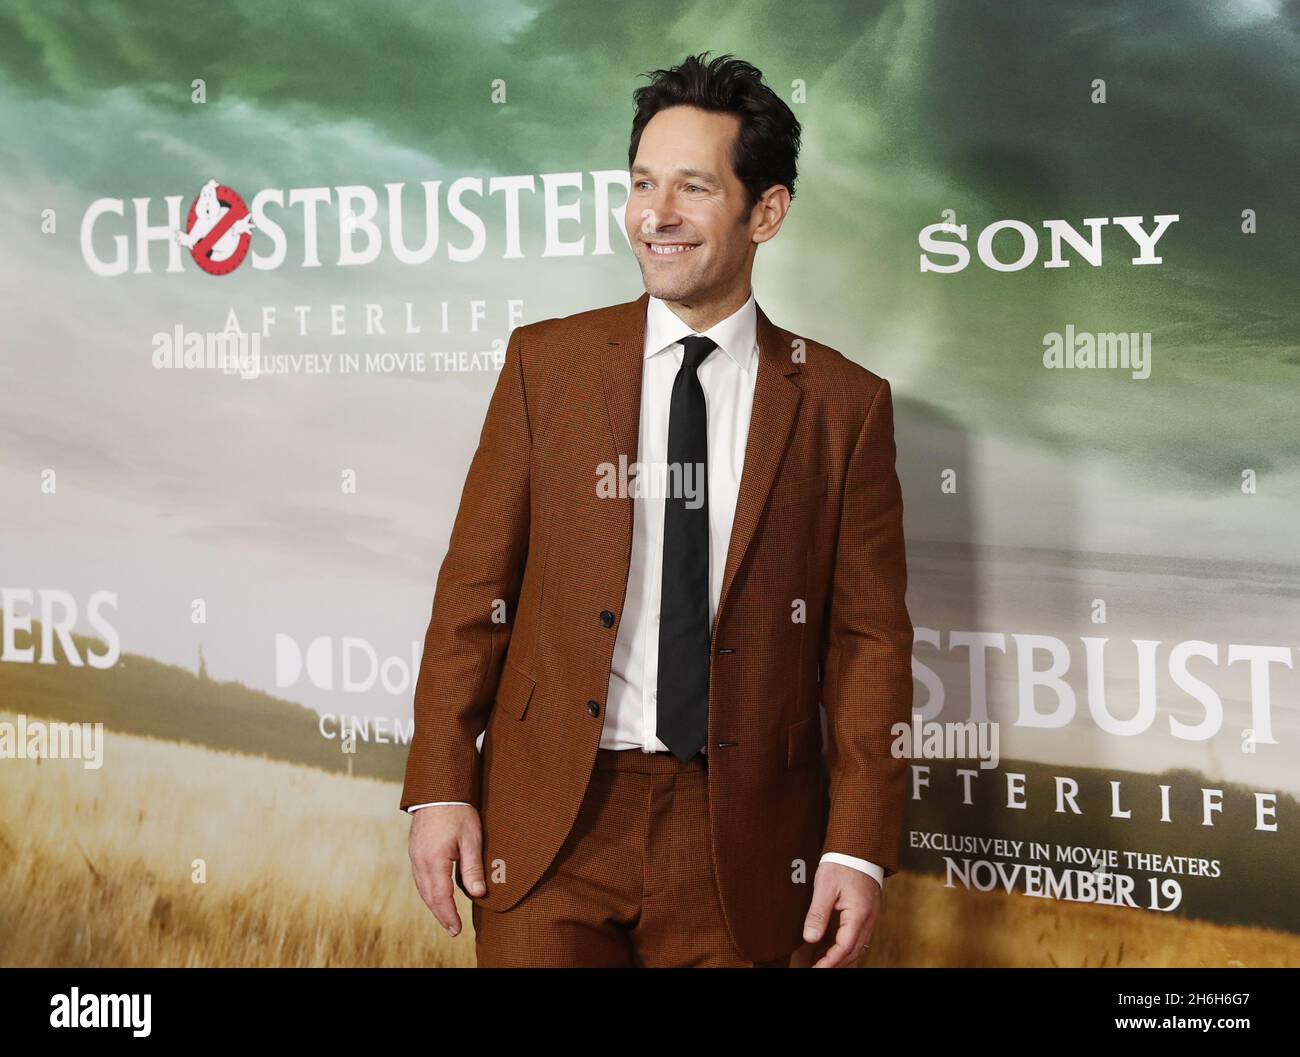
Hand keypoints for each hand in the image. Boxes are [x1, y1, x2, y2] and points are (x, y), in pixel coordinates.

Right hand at [408, 805, 484, 937]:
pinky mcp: (415, 850)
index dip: (449, 915)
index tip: (457, 929)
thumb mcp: (471, 839)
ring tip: (446, 917)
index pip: (441, 896)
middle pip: (429, 896)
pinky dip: (428, 891)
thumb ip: (473, 867)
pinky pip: (420, 877)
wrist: (438, 789)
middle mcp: (420, 861)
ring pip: (422, 888)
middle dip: (441, 914)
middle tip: (452, 929)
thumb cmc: (457, 811)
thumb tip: (477, 893)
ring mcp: (415, 855)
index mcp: (434, 860)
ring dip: (433, 904)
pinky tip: (436, 894)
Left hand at [801, 861, 879, 967]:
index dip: (830, 962)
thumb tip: (810, 938)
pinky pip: (861, 938)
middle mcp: (869, 919)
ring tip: (826, 963)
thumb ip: (817, 914)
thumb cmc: (842, 864)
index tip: (816, 969)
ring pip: (860, 947)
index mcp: (859, 914)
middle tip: (819, 968)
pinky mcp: (869, 914)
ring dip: (844, 958)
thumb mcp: (825, 887)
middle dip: (837, 964)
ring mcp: (871, 917)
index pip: (844, 947)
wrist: (859, 849)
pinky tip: (837, 949)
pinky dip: (849, 948)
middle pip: (854, 952)